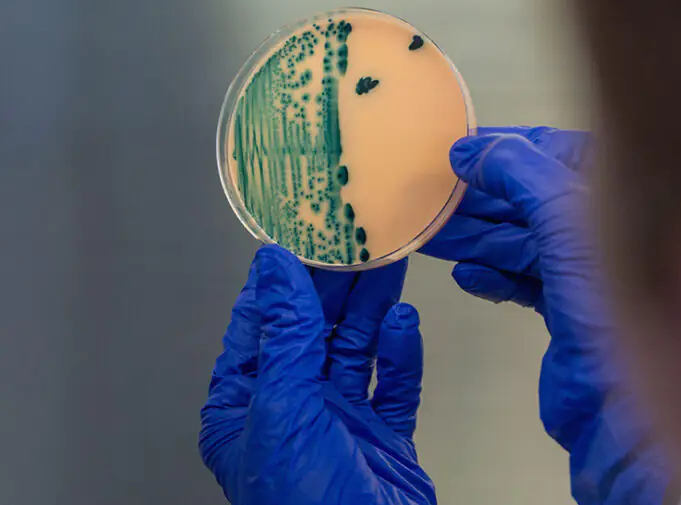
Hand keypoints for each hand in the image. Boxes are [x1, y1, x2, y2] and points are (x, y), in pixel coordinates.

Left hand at [199, 245, 434, 504]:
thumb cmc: (305, 504)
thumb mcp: (284, 408)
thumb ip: (286, 335)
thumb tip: (275, 269)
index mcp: (246, 405)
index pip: (260, 325)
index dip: (280, 278)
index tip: (300, 232)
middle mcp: (291, 407)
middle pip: (313, 330)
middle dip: (336, 285)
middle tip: (357, 238)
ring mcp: (338, 421)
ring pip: (355, 348)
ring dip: (372, 308)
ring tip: (389, 262)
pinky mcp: (381, 436)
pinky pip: (393, 384)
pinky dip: (400, 353)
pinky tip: (404, 324)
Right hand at [421, 127, 676, 504]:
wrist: (623, 412)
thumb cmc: (611, 308)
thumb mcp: (568, 224)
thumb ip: (523, 176)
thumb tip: (473, 149)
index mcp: (618, 198)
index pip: (557, 150)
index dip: (507, 148)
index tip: (459, 149)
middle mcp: (604, 230)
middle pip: (531, 197)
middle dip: (480, 196)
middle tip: (431, 193)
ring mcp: (586, 274)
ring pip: (521, 241)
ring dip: (476, 236)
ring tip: (431, 233)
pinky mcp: (567, 314)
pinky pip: (522, 281)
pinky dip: (493, 276)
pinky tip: (464, 277)